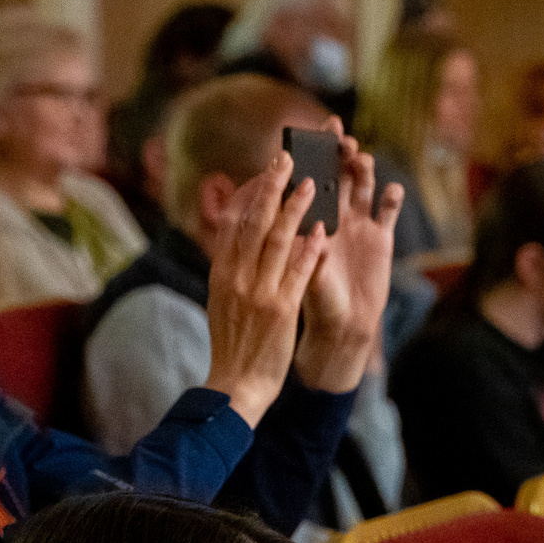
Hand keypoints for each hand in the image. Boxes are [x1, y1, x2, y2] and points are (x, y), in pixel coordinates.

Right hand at [201, 149, 328, 428]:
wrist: (236, 384)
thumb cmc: (233, 344)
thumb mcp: (221, 301)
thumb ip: (229, 271)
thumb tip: (234, 242)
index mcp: (222, 274)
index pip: (235, 224)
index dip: (251, 194)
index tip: (265, 173)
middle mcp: (237, 278)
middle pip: (254, 222)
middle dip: (271, 187)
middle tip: (287, 158)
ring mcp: (258, 292)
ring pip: (278, 241)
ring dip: (296, 209)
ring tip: (312, 184)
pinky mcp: (280, 310)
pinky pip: (297, 272)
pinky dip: (309, 249)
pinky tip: (322, 229)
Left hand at [293, 120, 402, 394]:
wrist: (343, 326)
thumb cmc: (316, 301)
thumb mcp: (305, 272)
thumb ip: (307, 248)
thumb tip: (306, 226)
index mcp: (312, 218)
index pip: (310, 178)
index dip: (311, 156)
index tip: (308, 137)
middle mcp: (335, 215)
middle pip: (338, 173)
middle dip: (337, 151)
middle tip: (338, 135)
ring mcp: (359, 224)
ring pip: (363, 184)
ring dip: (362, 168)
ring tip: (360, 159)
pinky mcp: (381, 236)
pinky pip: (388, 209)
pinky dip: (392, 197)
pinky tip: (392, 189)